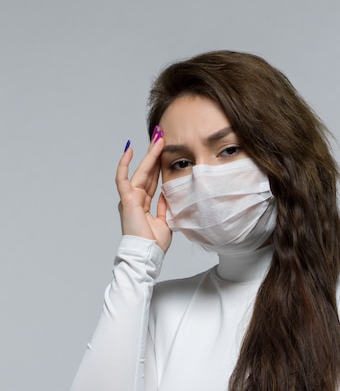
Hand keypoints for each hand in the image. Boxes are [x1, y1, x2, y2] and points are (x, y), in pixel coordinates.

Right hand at [116, 136, 171, 251]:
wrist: (147, 254)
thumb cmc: (153, 244)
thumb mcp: (164, 222)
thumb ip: (164, 207)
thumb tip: (166, 194)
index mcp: (143, 204)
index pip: (152, 180)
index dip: (158, 165)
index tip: (165, 150)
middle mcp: (135, 199)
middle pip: (147, 172)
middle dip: (154, 154)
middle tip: (161, 136)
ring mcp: (130, 198)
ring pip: (140, 171)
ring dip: (149, 154)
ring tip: (157, 138)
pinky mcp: (126, 199)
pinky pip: (122, 178)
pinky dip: (124, 164)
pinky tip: (129, 149)